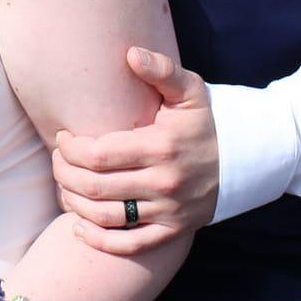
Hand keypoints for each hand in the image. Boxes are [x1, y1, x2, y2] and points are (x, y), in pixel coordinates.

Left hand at [52, 47, 217, 254]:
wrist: (244, 161)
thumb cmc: (206, 122)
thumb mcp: (190, 90)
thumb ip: (161, 70)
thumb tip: (130, 54)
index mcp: (161, 146)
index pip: (98, 154)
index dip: (70, 148)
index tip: (63, 137)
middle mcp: (164, 182)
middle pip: (95, 186)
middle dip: (64, 173)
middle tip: (56, 161)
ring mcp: (169, 210)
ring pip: (106, 217)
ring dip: (74, 204)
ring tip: (64, 187)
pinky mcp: (173, 231)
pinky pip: (129, 246)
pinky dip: (99, 241)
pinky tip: (79, 227)